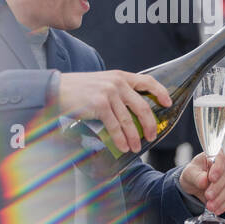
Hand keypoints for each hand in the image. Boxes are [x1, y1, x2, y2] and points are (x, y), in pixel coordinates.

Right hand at [56, 71, 170, 153]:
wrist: (56, 89)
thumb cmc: (78, 90)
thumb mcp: (102, 83)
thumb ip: (118, 92)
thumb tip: (133, 111)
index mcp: (120, 76)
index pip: (148, 81)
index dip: (160, 92)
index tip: (168, 102)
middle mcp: (117, 83)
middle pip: (142, 106)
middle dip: (149, 124)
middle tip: (151, 136)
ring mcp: (109, 93)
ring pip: (128, 120)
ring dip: (133, 136)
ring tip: (136, 147)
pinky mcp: (100, 104)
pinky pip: (115, 125)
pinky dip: (121, 138)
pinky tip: (123, 146)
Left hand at [179, 152, 224, 214]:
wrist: (194, 186)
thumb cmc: (193, 174)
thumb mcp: (189, 174)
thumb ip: (196, 176)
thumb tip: (203, 180)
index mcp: (215, 154)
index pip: (221, 157)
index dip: (218, 168)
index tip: (211, 178)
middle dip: (218, 187)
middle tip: (208, 196)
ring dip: (222, 198)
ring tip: (210, 206)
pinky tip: (217, 209)